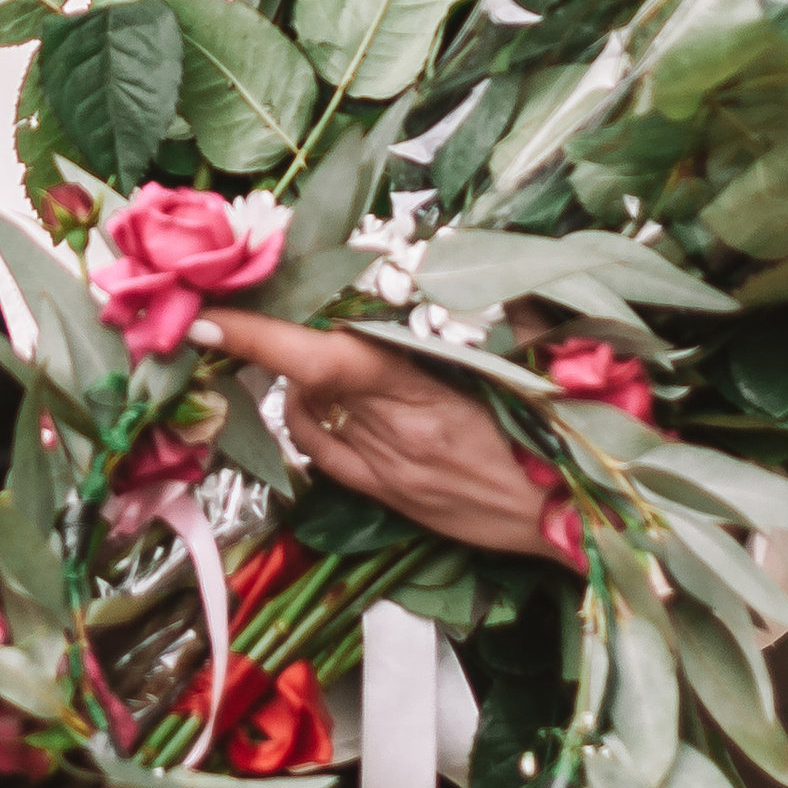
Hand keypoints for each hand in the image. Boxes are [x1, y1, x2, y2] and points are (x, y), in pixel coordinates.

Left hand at [193, 309, 561, 558]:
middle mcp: (397, 437)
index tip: (209, 318)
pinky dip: (309, 416)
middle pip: (308, 380)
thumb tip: (467, 260)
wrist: (578, 526)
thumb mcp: (536, 368)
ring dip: (293, 374)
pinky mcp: (391, 497)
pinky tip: (321, 398)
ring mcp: (389, 473)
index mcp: (431, 398)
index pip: (326, 359)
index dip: (263, 337)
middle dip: (268, 340)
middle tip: (248, 300)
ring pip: (309, 413)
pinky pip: (324, 452)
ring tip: (299, 340)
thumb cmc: (564, 440)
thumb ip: (504, 312)